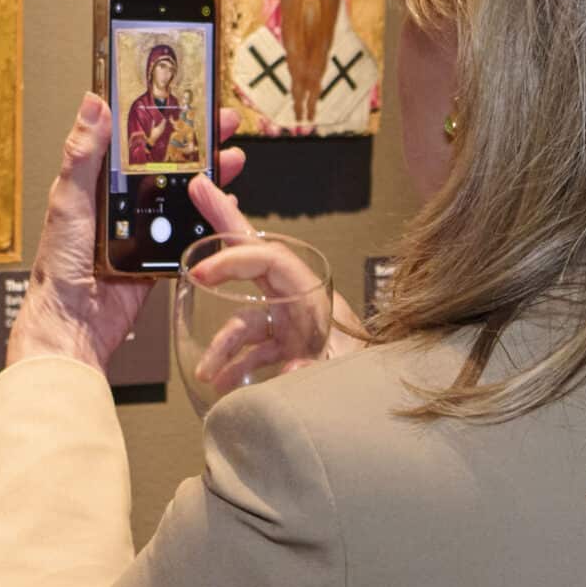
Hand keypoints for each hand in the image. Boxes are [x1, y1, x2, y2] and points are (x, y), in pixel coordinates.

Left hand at [10, 95, 245, 371]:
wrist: (72, 325)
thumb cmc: (57, 267)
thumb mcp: (69, 201)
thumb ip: (83, 155)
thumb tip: (92, 104)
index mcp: (95, 184)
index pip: (132, 139)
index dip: (159, 118)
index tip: (184, 99)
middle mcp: (119, 204)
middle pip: (165, 164)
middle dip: (196, 143)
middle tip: (223, 124)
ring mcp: (140, 230)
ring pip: (181, 195)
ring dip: (208, 177)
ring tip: (231, 159)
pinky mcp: (156, 257)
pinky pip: (187, 232)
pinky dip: (208, 218)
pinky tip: (225, 205)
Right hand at [181, 188, 370, 394]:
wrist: (385, 397)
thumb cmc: (372, 379)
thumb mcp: (347, 371)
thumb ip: (317, 368)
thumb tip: (287, 370)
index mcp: (315, 298)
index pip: (272, 261)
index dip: (235, 259)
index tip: (202, 272)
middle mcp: (300, 303)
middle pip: (256, 261)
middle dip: (226, 228)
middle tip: (200, 189)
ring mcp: (293, 326)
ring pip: (246, 320)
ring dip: (221, 345)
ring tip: (204, 373)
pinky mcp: (290, 350)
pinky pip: (254, 350)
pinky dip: (235, 365)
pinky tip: (222, 384)